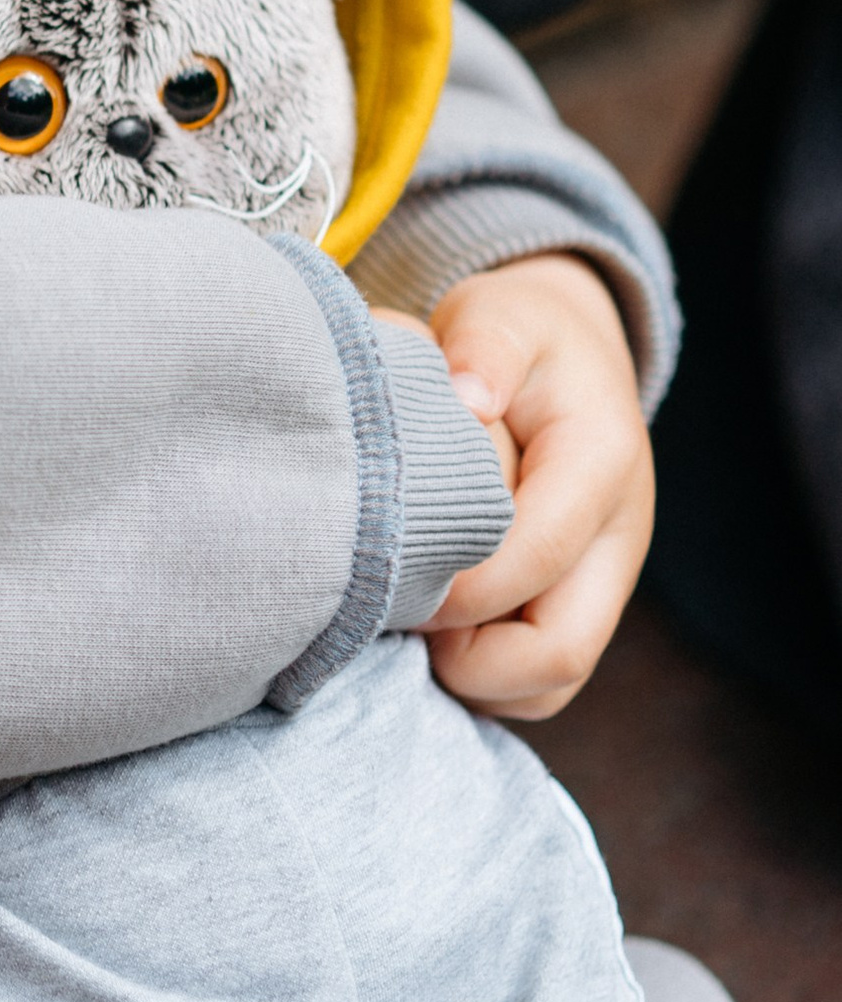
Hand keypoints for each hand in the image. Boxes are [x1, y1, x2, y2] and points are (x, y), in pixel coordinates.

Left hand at [415, 254, 651, 719]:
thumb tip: (465, 395)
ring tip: (408, 616)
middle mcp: (617, 540)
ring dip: (469, 673)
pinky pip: (535, 684)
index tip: (384, 569)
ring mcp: (603, 585)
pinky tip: (428, 626)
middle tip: (394, 609)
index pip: (534, 556)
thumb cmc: (518, 338)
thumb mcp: (501, 316)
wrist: (568, 356)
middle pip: (558, 653)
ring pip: (547, 686)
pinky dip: (478, 677)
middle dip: (464, 655)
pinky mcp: (579, 610)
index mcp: (600, 465)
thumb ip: (484, 347)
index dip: (453, 583)